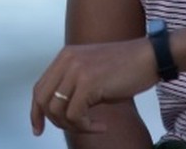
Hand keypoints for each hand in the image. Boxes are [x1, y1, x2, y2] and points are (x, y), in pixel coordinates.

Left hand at [30, 37, 158, 135]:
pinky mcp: (88, 82)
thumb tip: (60, 110)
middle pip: (43, 100)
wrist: (149, 57)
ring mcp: (76, 70)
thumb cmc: (126, 67)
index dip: (36, 112)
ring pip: (57, 111)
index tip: (38, 128)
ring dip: (74, 126)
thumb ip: (73, 84)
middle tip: (74, 129)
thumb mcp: (92, 71)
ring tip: (92, 125)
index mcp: (65, 56)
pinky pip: (75, 115)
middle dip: (54, 122)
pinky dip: (86, 127)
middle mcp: (66, 60)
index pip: (39, 88)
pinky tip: (102, 125)